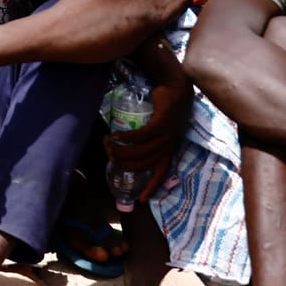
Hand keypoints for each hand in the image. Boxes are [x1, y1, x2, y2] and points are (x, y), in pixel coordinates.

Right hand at [104, 79, 191, 203]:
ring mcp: (166, 135)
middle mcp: (169, 145)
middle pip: (143, 164)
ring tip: (108, 144)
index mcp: (170, 149)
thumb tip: (132, 143)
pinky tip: (115, 135)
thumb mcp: (163, 126)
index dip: (152, 187)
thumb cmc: (168, 105)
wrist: (176, 86)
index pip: (162, 174)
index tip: (141, 200)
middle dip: (124, 164)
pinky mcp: (160, 124)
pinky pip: (140, 136)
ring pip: (140, 152)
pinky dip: (126, 138)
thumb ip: (152, 136)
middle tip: (110, 157)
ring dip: (121, 151)